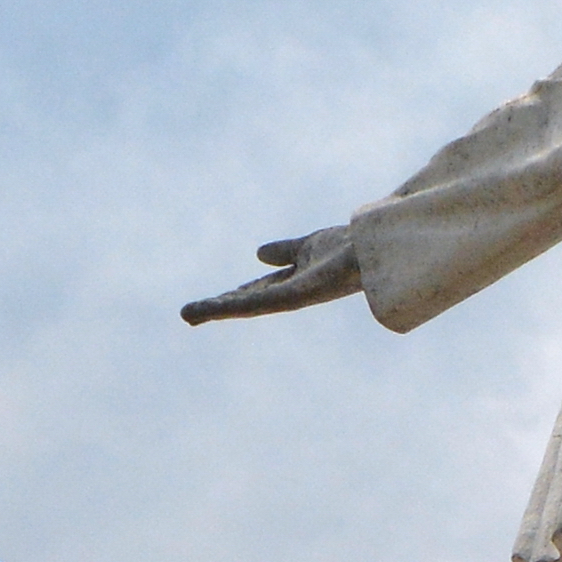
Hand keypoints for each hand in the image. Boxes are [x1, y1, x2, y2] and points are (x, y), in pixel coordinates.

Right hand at [182, 224, 365, 323]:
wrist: (374, 247)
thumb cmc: (349, 247)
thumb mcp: (307, 246)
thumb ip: (285, 251)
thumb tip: (259, 254)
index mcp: (293, 281)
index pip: (256, 291)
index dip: (231, 296)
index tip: (207, 302)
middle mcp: (290, 293)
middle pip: (247, 302)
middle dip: (217, 308)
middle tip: (188, 314)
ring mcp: (292, 298)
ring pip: (247, 306)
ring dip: (216, 310)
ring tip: (187, 314)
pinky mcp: (294, 297)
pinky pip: (258, 303)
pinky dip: (233, 305)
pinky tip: (211, 307)